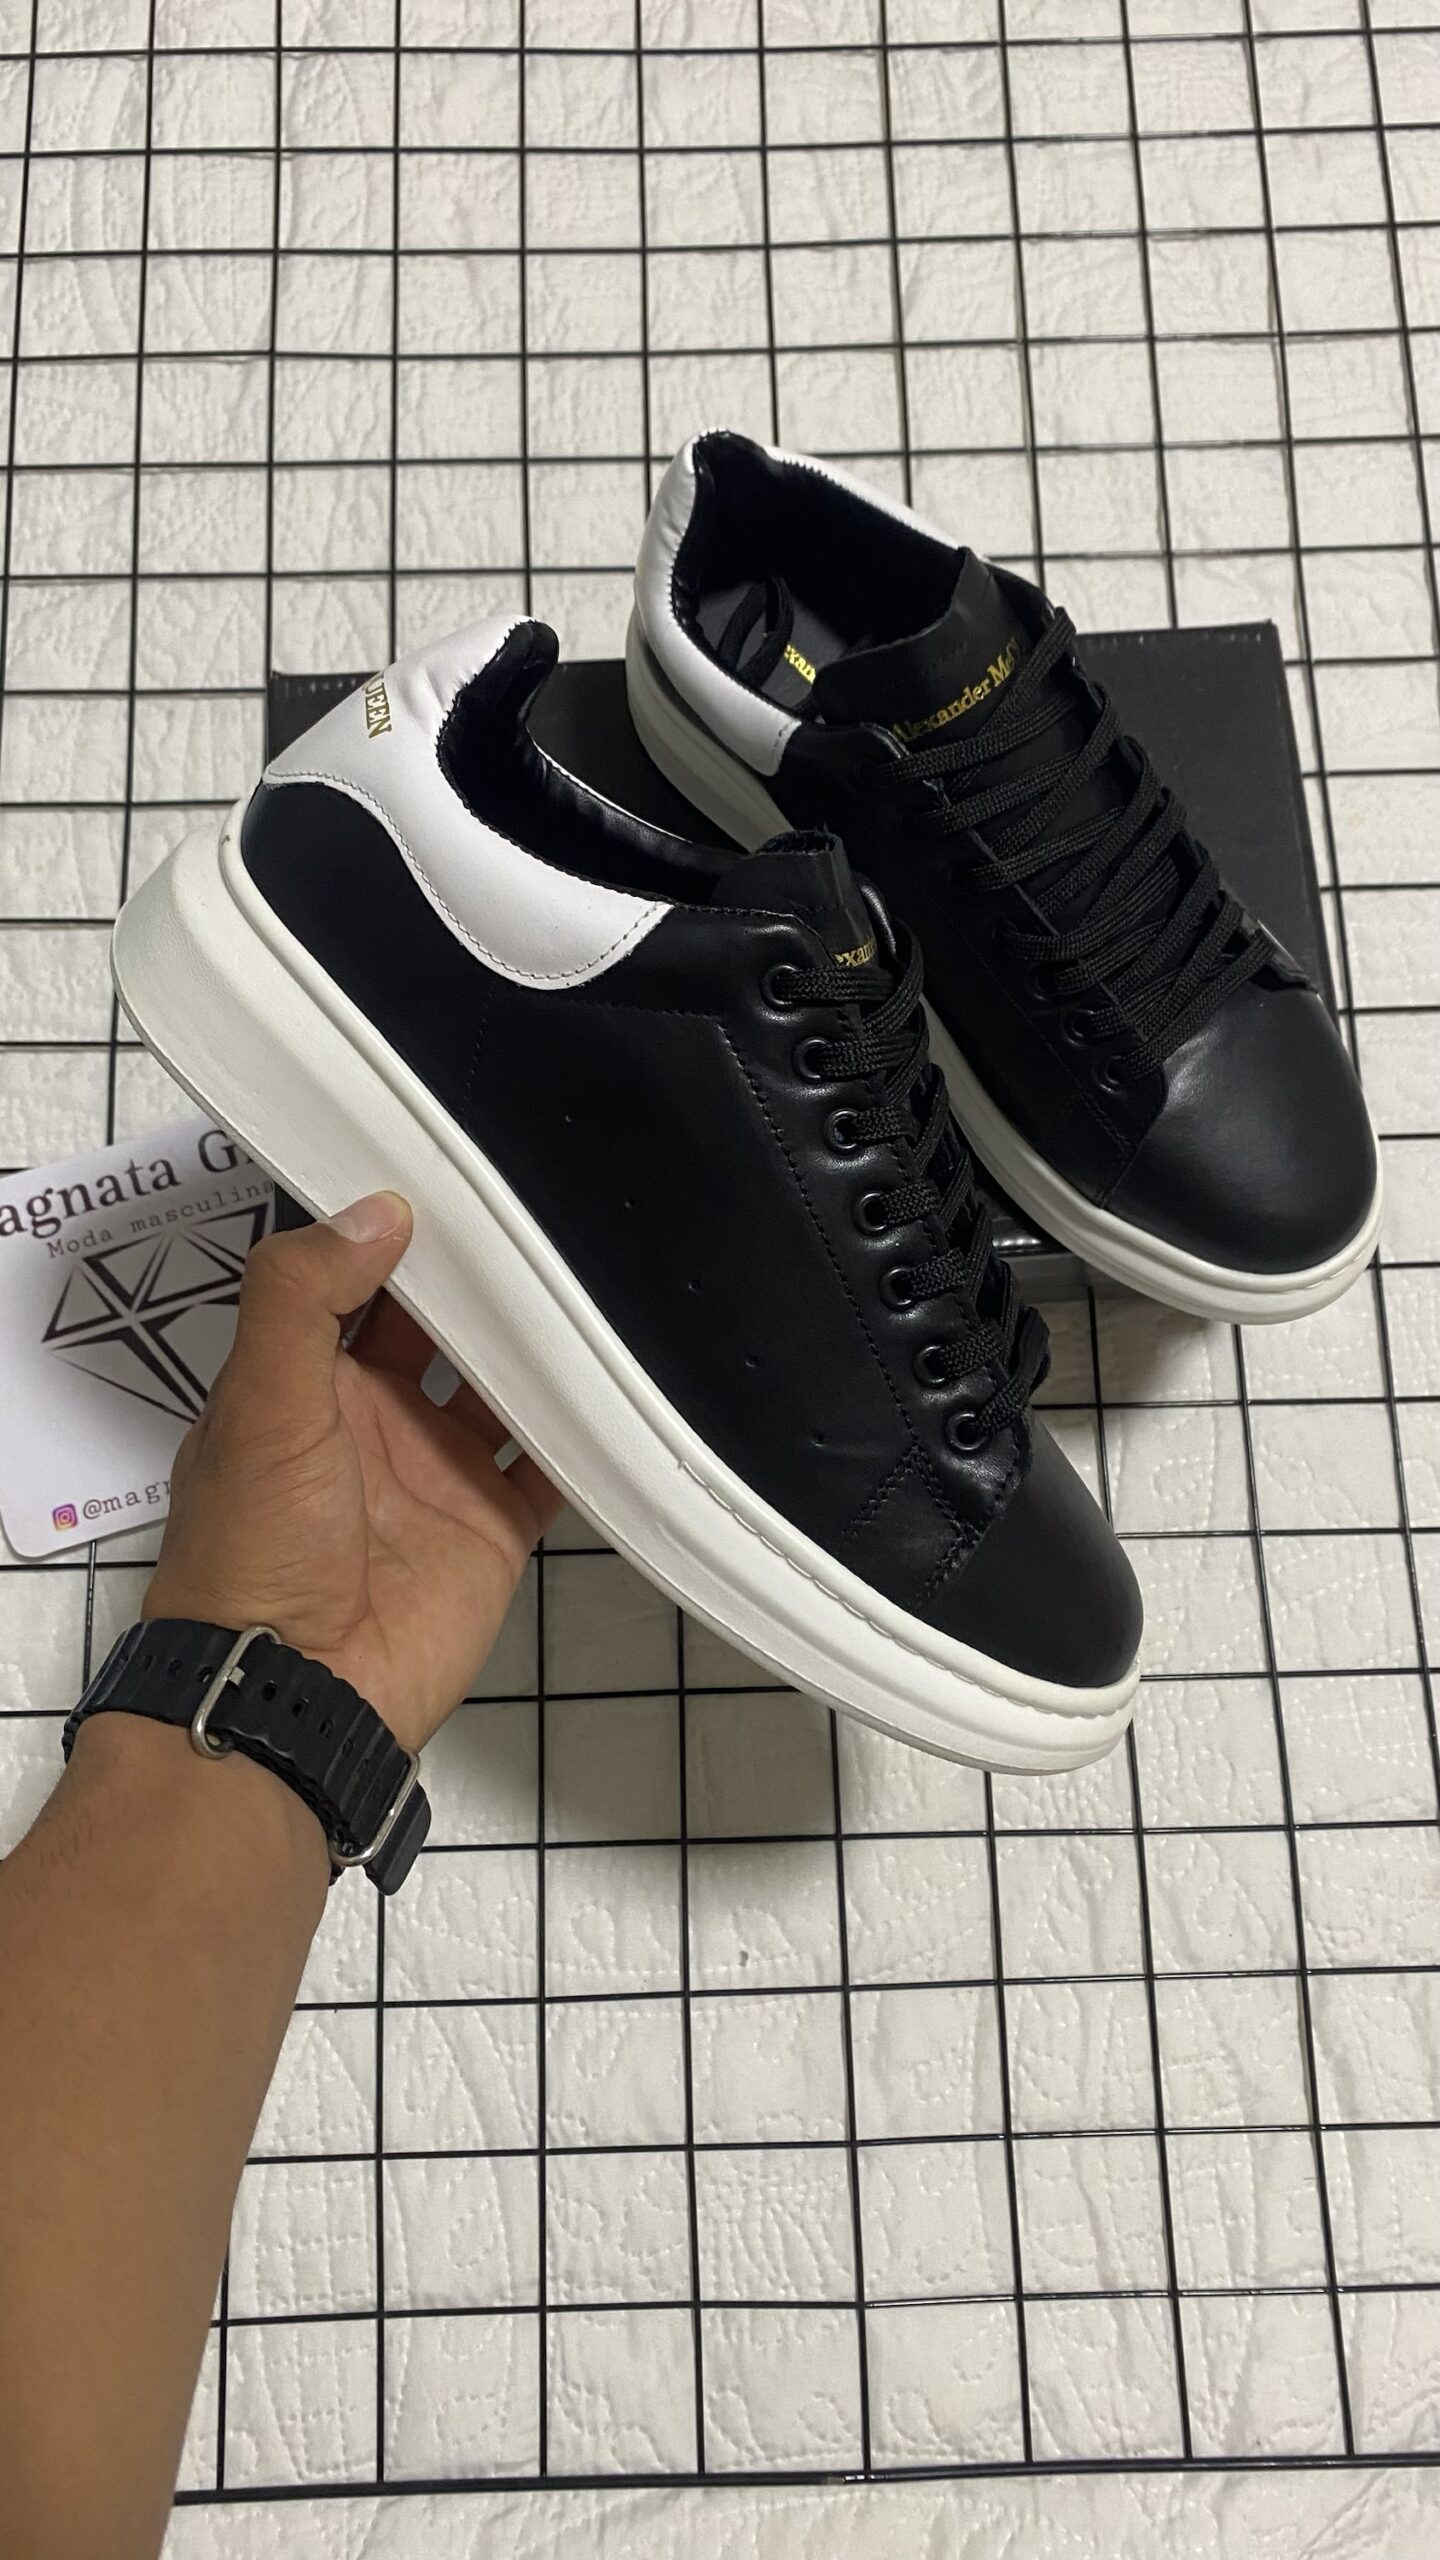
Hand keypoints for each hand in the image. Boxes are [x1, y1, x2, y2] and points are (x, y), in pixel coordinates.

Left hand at [143, 1193, 560, 1751]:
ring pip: (500, 1385)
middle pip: (436, 1326)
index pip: (351, 1284)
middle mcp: (372, 1420)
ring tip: (585, 1273)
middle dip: (476, 1278)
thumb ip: (303, 1300)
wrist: (298, 1691)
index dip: (388, 1232)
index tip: (442, 1175)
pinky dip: (582, 1430)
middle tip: (532, 1209)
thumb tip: (373, 1214)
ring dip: (534, 1342)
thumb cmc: (252, 1556)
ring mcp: (436, 1472)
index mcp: (302, 1383)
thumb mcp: (259, 1405)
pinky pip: (549, 1465)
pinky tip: (616, 1379)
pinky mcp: (490, 1526)